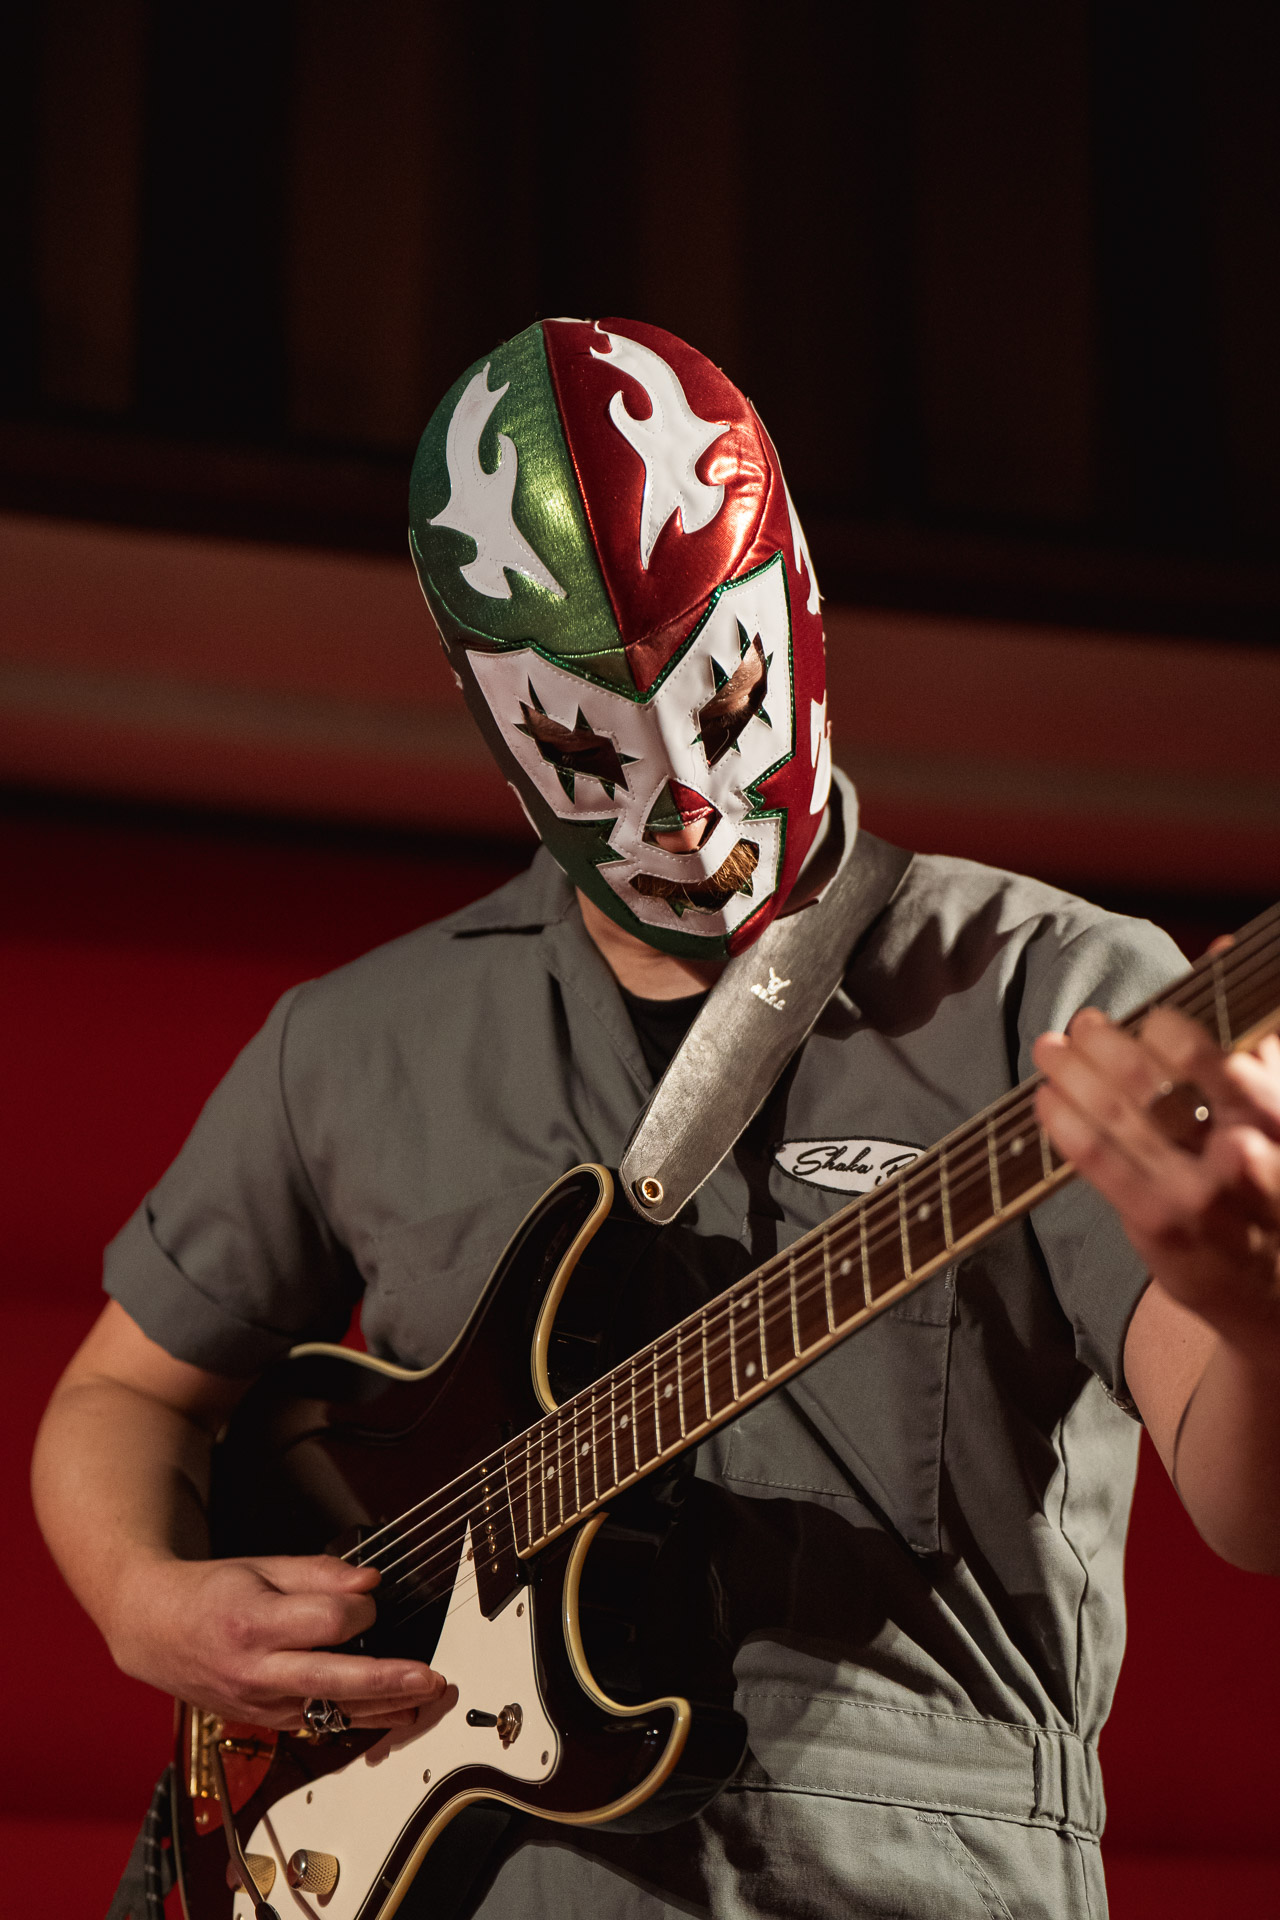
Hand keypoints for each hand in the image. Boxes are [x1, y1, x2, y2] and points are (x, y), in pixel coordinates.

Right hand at [109, 1551, 446, 1729]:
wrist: (156, 1631)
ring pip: (332, 1712)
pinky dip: (358, 1718)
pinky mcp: (266, 1722)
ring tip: (426, 1697)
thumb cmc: (210, 1594)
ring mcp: (259, 1705)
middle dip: (386, 1680)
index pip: (327, 1622)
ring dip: (384, 1707)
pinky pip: (319, 1724)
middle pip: (333, 1680)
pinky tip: (393, 1713)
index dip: (360, 1607)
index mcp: (253, 1625)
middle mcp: (255, 1672)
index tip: (368, 1597)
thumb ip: (320, 1574)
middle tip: (428, 1676)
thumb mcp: (262, 1567)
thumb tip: (370, 1583)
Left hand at [1033, 1001, 1279, 1343]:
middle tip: (1085, 1023)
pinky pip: (1100, 1164)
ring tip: (1049, 1045)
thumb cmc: (1274, 1181)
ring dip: (1076, 1073)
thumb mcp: (1279, 1112)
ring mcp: (1196, 1197)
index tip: (1156, 1020)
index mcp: (1277, 1122)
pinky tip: (1046, 1096)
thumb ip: (1257, 1041)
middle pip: (1163, 1091)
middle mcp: (1241, 1160)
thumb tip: (1225, 951)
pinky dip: (1067, 1122)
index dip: (1185, 1041)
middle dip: (1113, 1048)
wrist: (1274, 1291)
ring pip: (1121, 1120)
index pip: (1229, 1072)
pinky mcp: (1156, 1224)